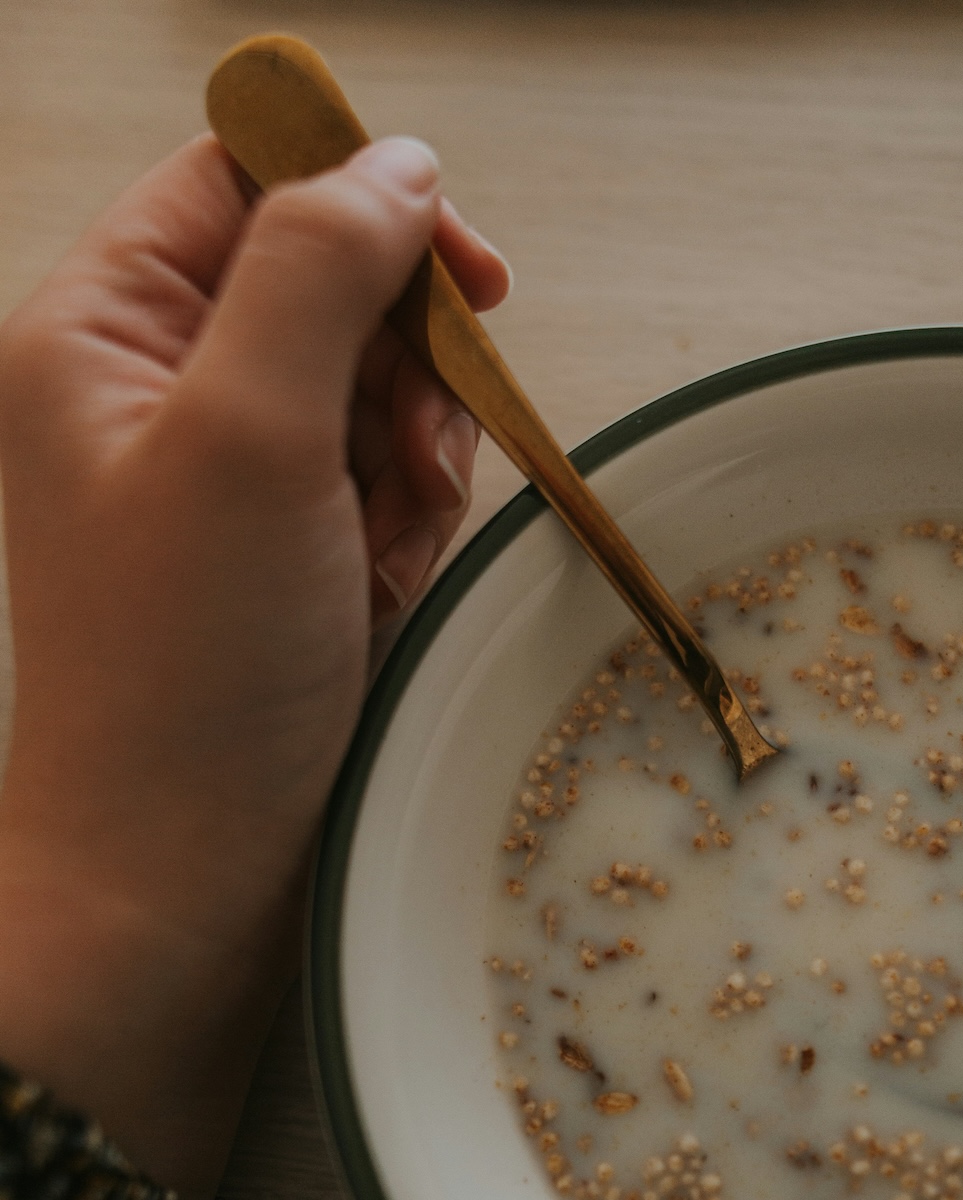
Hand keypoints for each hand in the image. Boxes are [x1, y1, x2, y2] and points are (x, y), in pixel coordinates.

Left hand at [0, 133, 508, 1194]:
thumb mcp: (246, 437)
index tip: (464, 272)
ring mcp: (230, 479)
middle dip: (401, 365)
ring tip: (378, 550)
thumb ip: (317, 272)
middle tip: (401, 457)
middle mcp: (160, 392)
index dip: (358, 200)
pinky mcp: (287, 555)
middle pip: (330, 284)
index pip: (242, 179)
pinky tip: (381, 590)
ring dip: (414, 459)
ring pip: (377, 393)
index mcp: (104, 330)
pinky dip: (408, 527)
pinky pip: (384, 489)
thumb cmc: (184, 676)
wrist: (180, 875)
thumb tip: (397, 168)